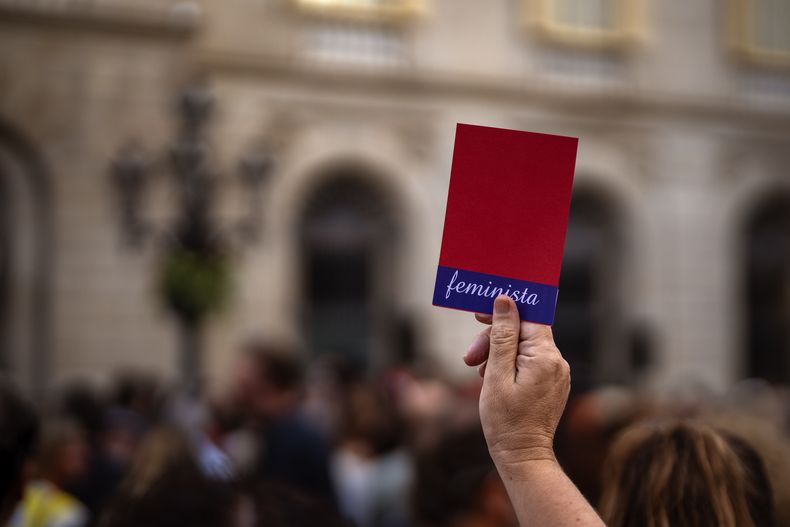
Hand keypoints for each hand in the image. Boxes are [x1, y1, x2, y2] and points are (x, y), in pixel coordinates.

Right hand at [465, 295, 570, 476]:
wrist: (522, 457)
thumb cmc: (506, 420)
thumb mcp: (496, 375)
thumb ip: (502, 336)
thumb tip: (505, 302)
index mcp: (546, 357)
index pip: (528, 316)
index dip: (503, 311)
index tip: (479, 314)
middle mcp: (557, 361)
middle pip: (523, 332)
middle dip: (494, 339)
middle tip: (470, 357)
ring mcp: (556, 373)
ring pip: (524, 347)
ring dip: (498, 353)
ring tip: (478, 372)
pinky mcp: (551, 383)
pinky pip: (529, 361)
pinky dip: (508, 364)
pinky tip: (491, 378)